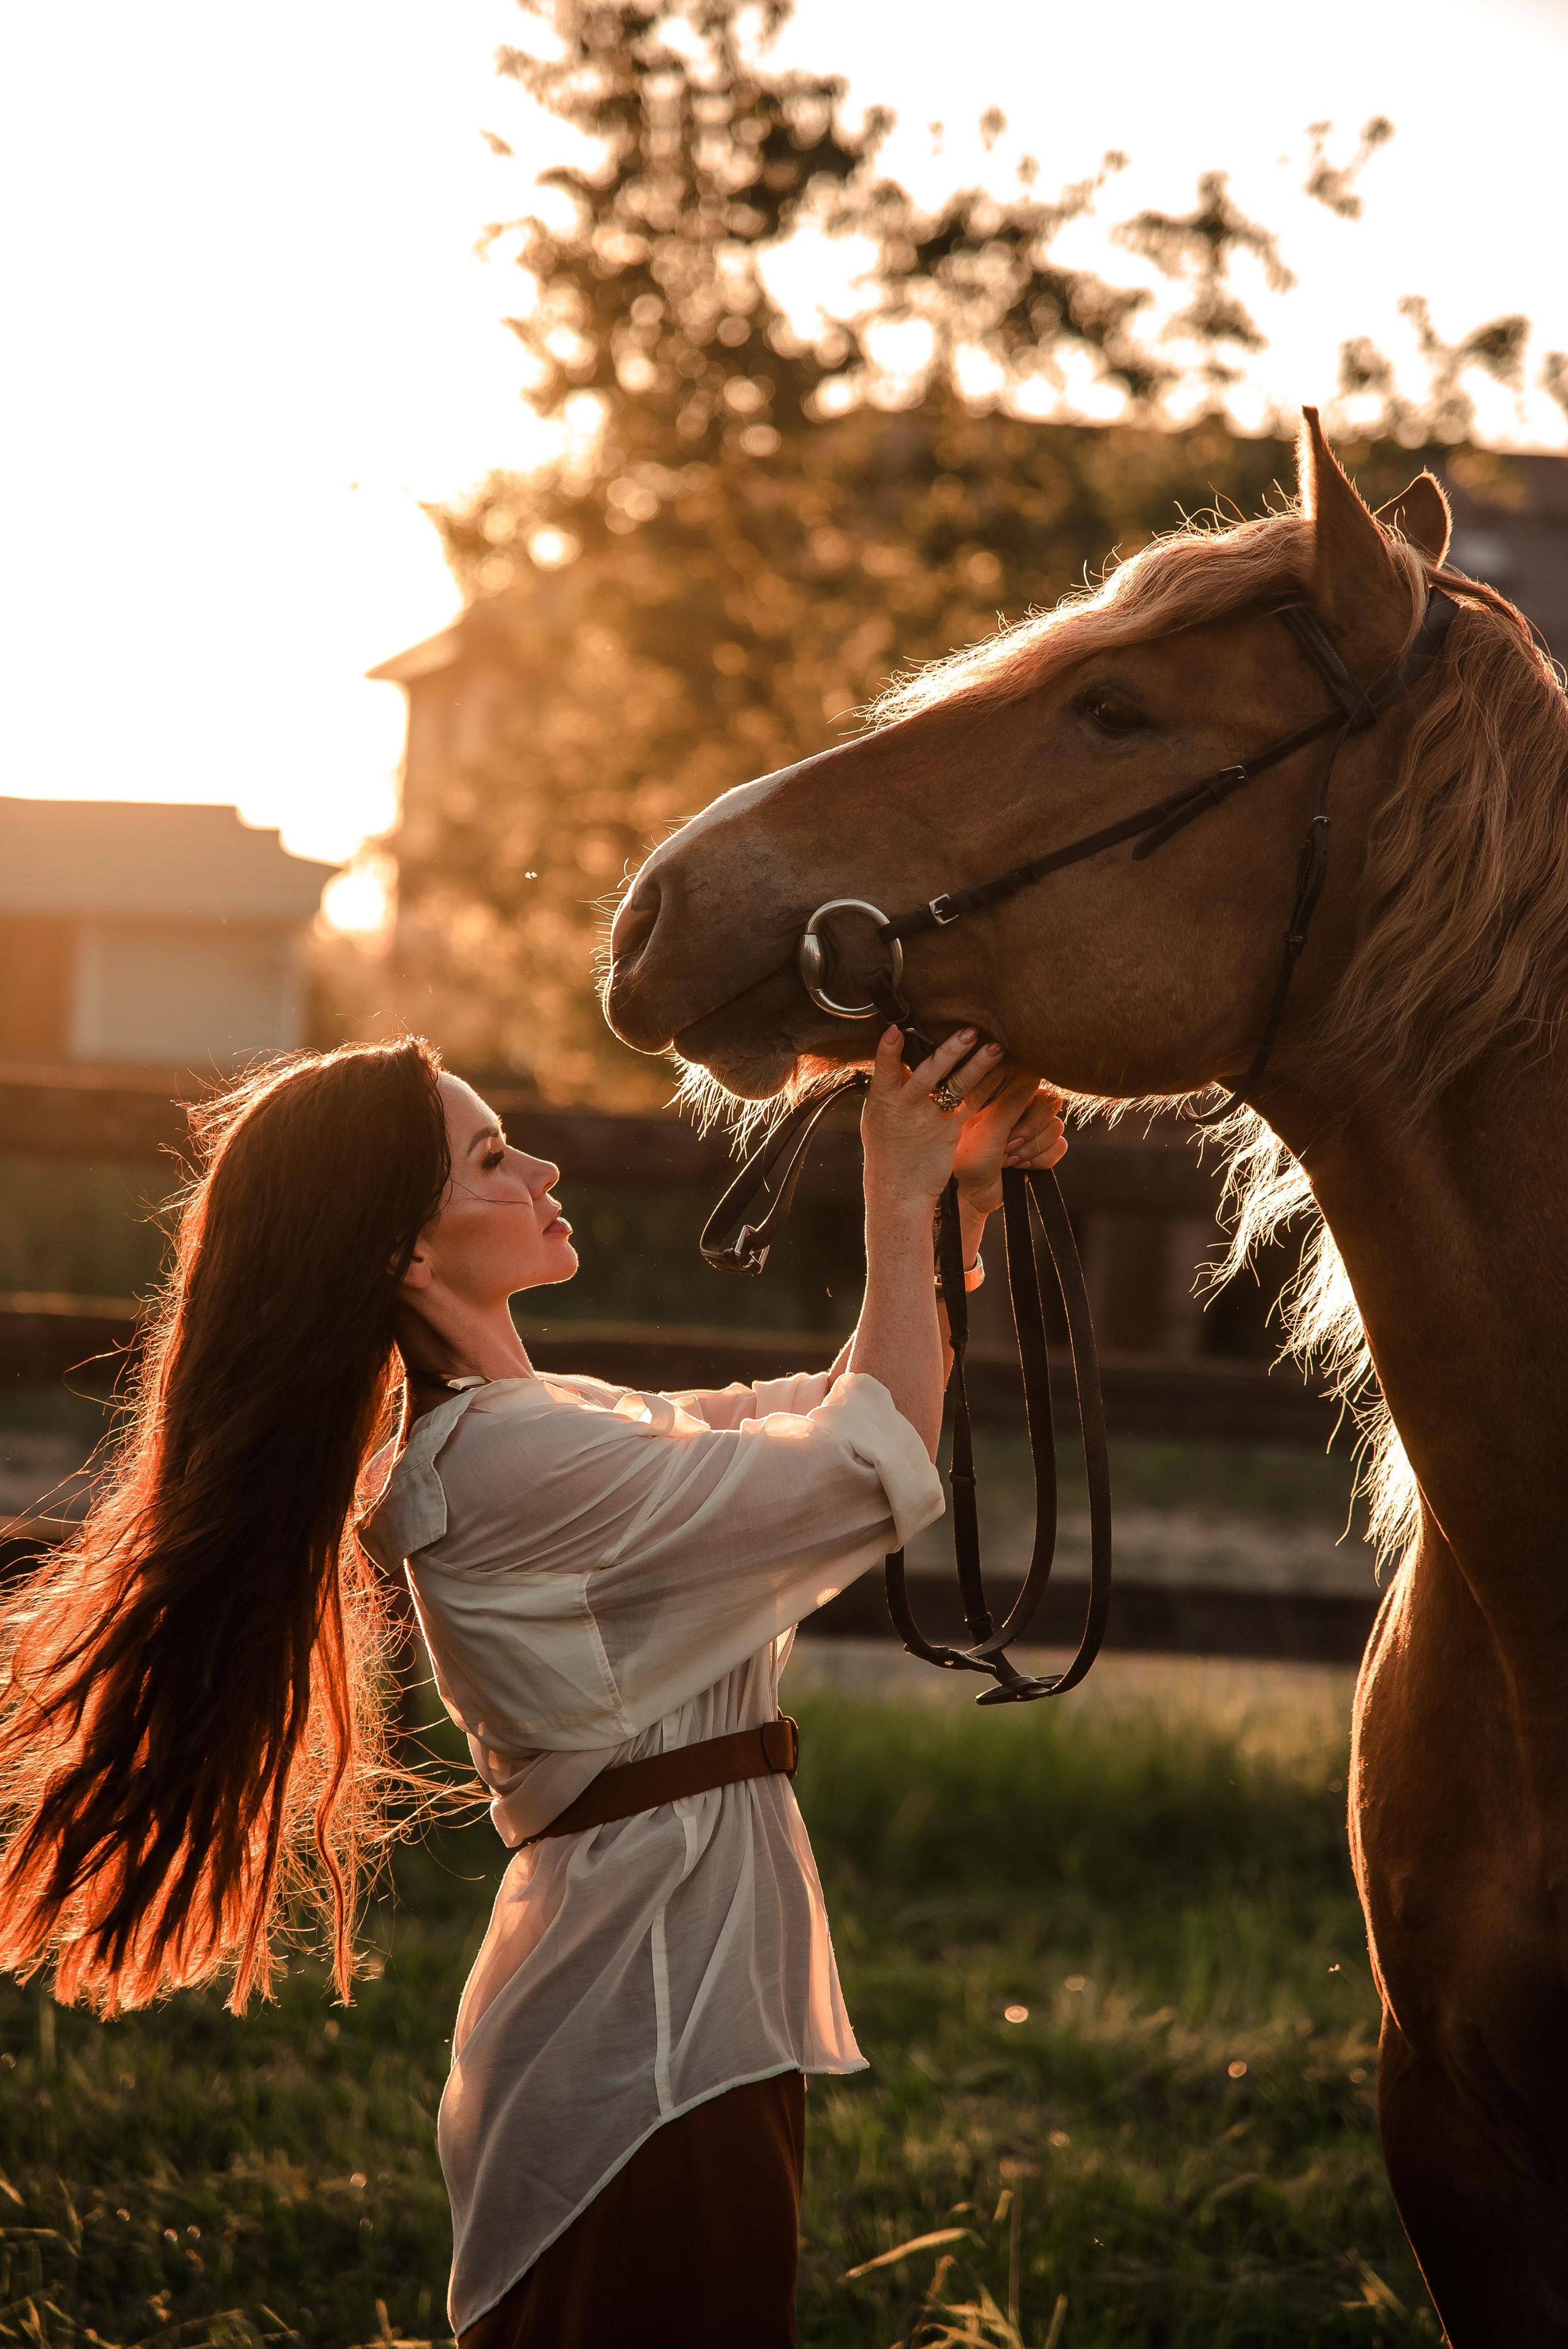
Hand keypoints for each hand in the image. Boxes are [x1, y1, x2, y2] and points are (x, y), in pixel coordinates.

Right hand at [861, 1025, 1002, 1213]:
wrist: (898, 1188)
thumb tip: (897, 1053)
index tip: (896, 1030)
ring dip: (978, 1066)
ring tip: (996, 1048)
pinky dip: (988, 1088)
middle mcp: (906, 1107)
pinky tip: (1002, 1074)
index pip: (885, 1070)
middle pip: (928, 1074)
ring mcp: (931, 1120)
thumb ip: (888, 1086)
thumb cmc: (885, 1148)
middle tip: (969, 1031)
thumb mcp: (876, 1116)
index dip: (889, 1051)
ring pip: (957, 1087)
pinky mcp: (951, 1131)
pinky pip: (972, 1105)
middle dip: (949, 1052)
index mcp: (882, 1101)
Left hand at [951, 1065, 1066, 1219]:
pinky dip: (1041, 1161)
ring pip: (1056, 1129)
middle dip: (1029, 1133)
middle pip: (1050, 1108)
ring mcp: (1032, 1130)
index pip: (1035, 1087)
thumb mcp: (988, 1127)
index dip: (1028, 1110)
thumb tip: (1033, 1073)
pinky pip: (1060, 1148)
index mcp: (1005, 1097)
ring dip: (1033, 1149)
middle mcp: (1021, 1110)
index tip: (1011, 1127)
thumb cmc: (969, 1157)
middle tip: (1007, 1147)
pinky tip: (1021, 1167)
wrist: (970, 1194)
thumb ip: (1013, 1101)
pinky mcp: (1040, 1150)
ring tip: (1009, 1160)